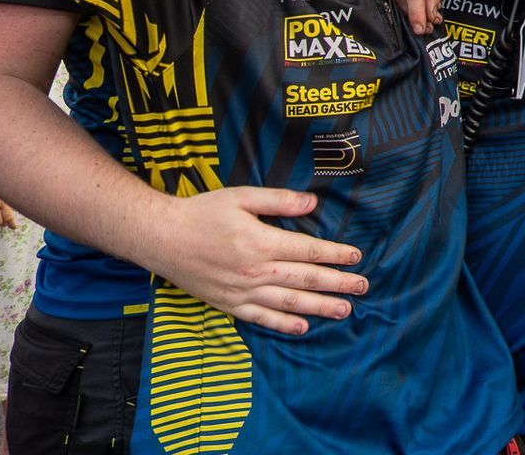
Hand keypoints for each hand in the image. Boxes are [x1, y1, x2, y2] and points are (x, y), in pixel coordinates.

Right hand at [136, 187, 366, 335]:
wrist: (161, 238)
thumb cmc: (202, 213)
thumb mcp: (241, 197)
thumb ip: (279, 201)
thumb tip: (312, 203)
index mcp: (260, 242)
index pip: (308, 251)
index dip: (335, 254)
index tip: (356, 257)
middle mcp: (254, 271)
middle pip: (305, 279)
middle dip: (337, 284)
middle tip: (363, 287)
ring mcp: (241, 291)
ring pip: (288, 302)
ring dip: (319, 307)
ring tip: (345, 310)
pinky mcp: (228, 303)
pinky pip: (260, 318)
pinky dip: (283, 324)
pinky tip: (303, 327)